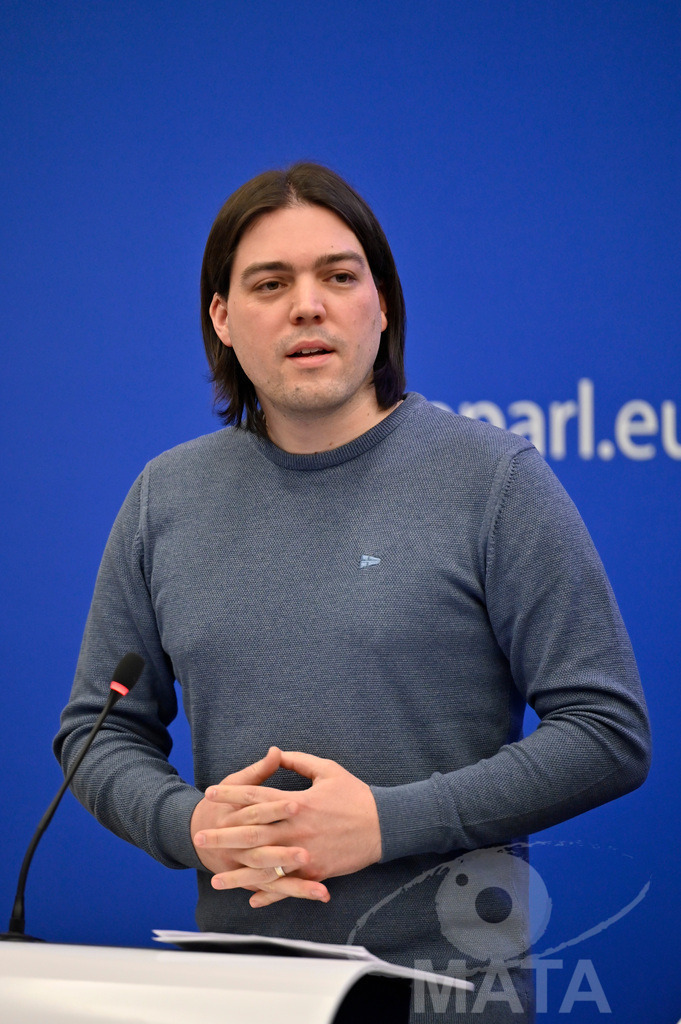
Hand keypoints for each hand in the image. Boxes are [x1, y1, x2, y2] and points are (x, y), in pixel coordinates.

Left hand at [194, 751, 381, 906]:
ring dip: (239, 873)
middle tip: (199, 837)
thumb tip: (276, 753)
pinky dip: (270, 893)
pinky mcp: (316, 871)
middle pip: (252, 833)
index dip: (231, 794)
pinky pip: (288, 885)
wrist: (384, 824)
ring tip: (216, 879)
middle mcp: (296, 828)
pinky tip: (252, 900)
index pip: (256, 797)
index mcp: (297, 802)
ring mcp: (305, 852)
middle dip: (224, 835)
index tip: (210, 794)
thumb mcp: (328, 769)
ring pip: (265, 865)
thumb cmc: (356, 794)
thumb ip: (299, 761)